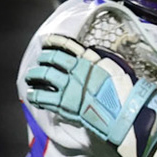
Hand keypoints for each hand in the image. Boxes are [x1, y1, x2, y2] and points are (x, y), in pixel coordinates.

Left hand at [23, 35, 156, 156]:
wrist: (124, 114)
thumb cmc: (125, 93)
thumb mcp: (116, 68)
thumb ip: (102, 60)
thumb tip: (92, 55)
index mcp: (90, 59)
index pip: (66, 45)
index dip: (54, 41)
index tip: (47, 41)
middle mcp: (76, 70)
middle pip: (52, 59)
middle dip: (43, 59)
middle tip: (40, 61)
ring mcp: (68, 87)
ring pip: (44, 76)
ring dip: (34, 75)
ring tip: (31, 77)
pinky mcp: (63, 105)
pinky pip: (43, 97)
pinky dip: (35, 95)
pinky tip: (32, 95)